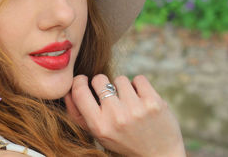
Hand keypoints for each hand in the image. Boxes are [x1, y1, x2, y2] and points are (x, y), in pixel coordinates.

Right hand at [64, 74, 185, 156]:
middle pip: (99, 79)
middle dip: (103, 83)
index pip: (79, 91)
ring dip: (123, 87)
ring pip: (120, 79)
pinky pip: (139, 79)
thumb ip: (79, 113)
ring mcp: (136, 109)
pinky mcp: (154, 103)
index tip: (83, 80)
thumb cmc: (123, 142)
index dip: (79, 81)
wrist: (160, 156)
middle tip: (110, 96)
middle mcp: (116, 117)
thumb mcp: (98, 133)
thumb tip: (68, 89)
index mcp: (99, 126)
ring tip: (129, 103)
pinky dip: (139, 86)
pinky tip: (141, 100)